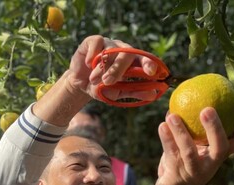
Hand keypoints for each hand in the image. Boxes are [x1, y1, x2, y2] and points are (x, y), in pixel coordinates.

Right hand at [33, 35, 159, 126]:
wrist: (81, 85)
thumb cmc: (102, 88)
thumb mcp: (118, 93)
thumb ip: (135, 92)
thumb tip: (153, 95)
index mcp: (132, 62)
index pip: (144, 59)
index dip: (148, 63)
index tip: (151, 72)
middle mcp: (122, 50)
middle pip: (126, 54)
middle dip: (117, 69)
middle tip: (107, 81)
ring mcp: (108, 44)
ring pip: (109, 51)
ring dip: (101, 68)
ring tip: (93, 80)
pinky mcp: (93, 41)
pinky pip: (97, 42)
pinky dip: (93, 54)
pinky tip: (89, 64)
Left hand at [155, 104, 233, 184]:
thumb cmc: (186, 166)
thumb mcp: (193, 148)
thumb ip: (192, 130)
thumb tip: (185, 101)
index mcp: (218, 156)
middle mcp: (210, 165)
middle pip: (219, 147)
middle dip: (215, 129)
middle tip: (207, 109)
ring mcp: (193, 172)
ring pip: (189, 151)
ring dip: (181, 132)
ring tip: (172, 115)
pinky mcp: (176, 178)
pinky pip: (170, 155)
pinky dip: (166, 139)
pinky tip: (162, 125)